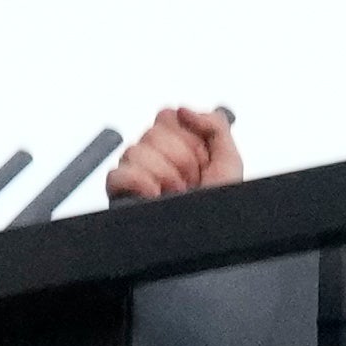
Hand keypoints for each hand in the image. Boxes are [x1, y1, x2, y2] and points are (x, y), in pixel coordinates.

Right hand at [104, 105, 243, 201]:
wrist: (210, 235)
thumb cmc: (217, 206)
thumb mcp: (229, 161)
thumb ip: (214, 125)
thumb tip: (184, 110)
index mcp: (178, 145)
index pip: (167, 116)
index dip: (187, 136)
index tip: (202, 158)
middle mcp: (155, 157)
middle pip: (153, 131)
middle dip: (181, 158)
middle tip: (192, 180)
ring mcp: (136, 174)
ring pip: (136, 150)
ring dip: (164, 174)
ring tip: (177, 193)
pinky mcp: (120, 193)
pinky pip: (116, 174)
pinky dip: (138, 182)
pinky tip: (155, 194)